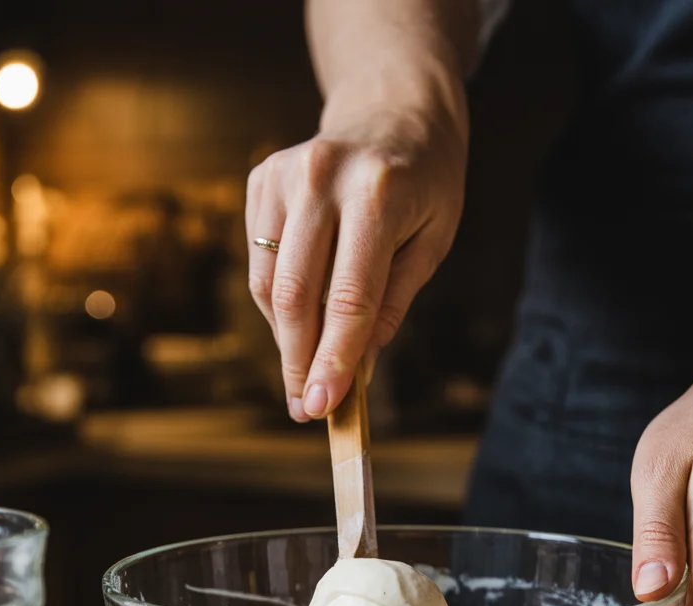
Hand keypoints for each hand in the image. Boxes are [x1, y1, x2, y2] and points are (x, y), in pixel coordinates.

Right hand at [245, 99, 466, 421]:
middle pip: (297, 295)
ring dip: (286, 341)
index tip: (324, 407)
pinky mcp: (259, 181)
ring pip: (270, 285)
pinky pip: (260, 264)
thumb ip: (393, 301)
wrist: (392, 108)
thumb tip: (359, 365)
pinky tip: (302, 320)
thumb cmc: (424, 182)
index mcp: (377, 194)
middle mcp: (321, 178)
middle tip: (306, 410)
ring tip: (306, 375)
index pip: (349, 297)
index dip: (333, 359)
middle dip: (300, 362)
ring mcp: (282, 176)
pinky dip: (278, 305)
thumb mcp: (433, 241)